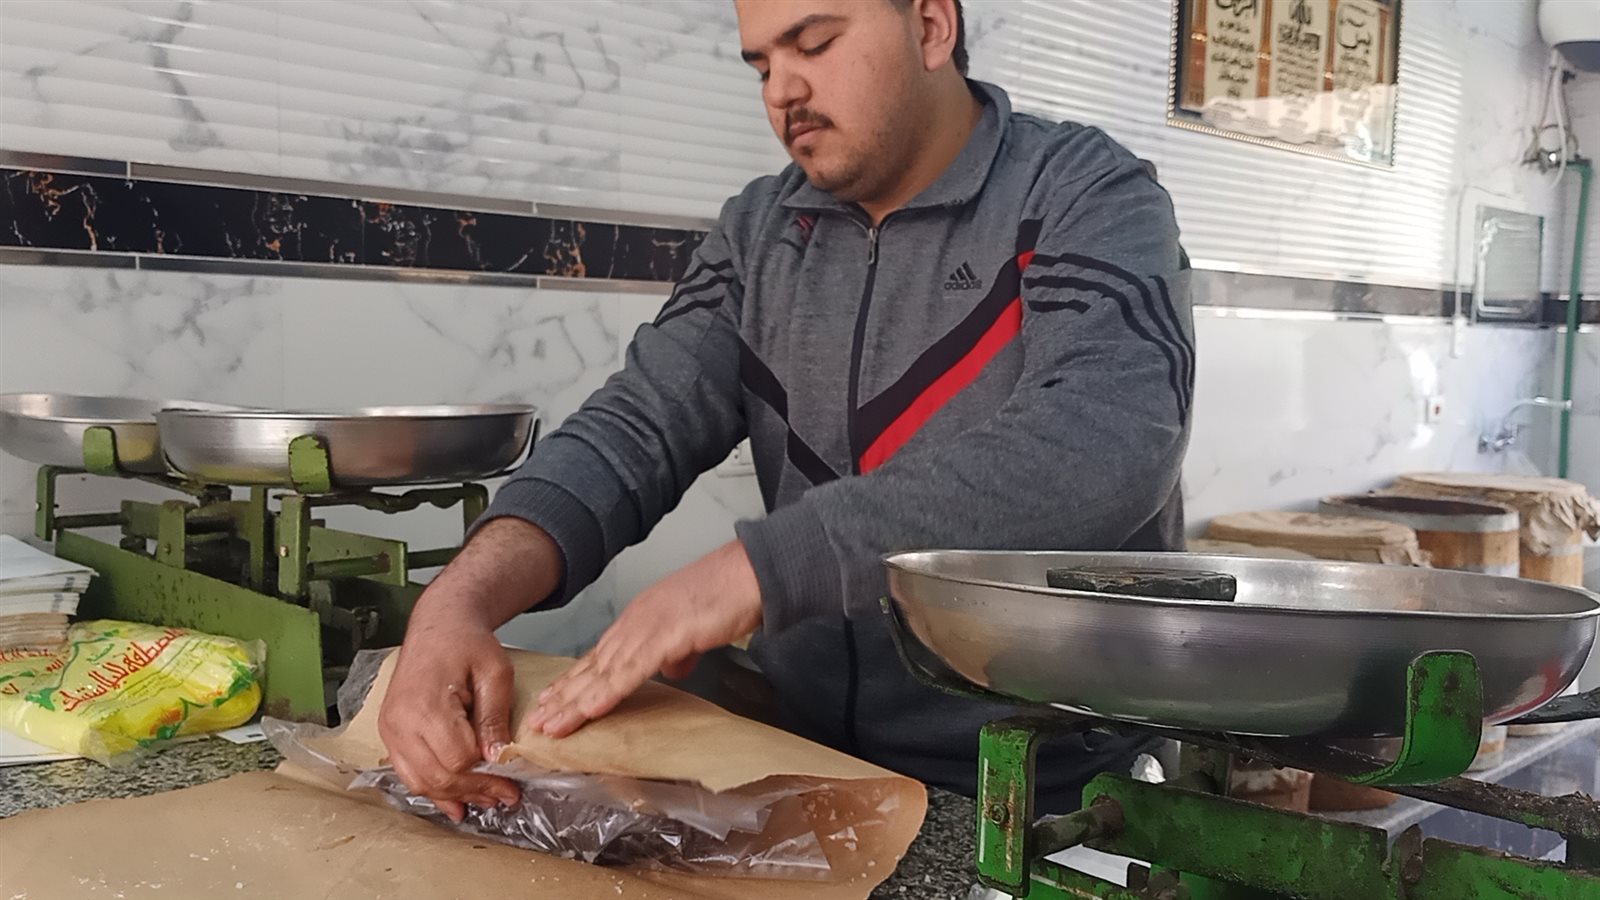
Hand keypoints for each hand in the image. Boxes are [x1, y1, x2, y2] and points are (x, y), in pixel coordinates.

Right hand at [376, 518, 563, 821]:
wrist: (437, 626)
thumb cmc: (469, 644)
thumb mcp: (495, 673)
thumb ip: (494, 716)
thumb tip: (496, 759)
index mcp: (426, 704)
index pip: (458, 758)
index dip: (487, 774)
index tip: (513, 783)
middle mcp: (400, 721)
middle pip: (438, 775)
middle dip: (475, 791)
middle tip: (507, 798)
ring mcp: (390, 729)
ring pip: (420, 780)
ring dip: (454, 796)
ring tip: (487, 801)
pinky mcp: (389, 732)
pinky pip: (408, 772)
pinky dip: (432, 789)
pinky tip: (455, 802)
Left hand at [527, 539, 761, 736]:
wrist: (753, 572)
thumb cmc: (731, 594)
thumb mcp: (697, 629)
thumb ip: (680, 651)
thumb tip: (673, 670)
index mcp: (642, 618)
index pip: (600, 656)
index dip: (574, 681)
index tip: (553, 700)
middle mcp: (636, 622)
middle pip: (592, 666)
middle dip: (562, 696)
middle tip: (536, 721)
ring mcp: (648, 628)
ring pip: (602, 672)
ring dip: (573, 702)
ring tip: (550, 725)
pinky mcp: (666, 637)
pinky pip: (630, 672)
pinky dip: (606, 693)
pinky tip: (588, 711)